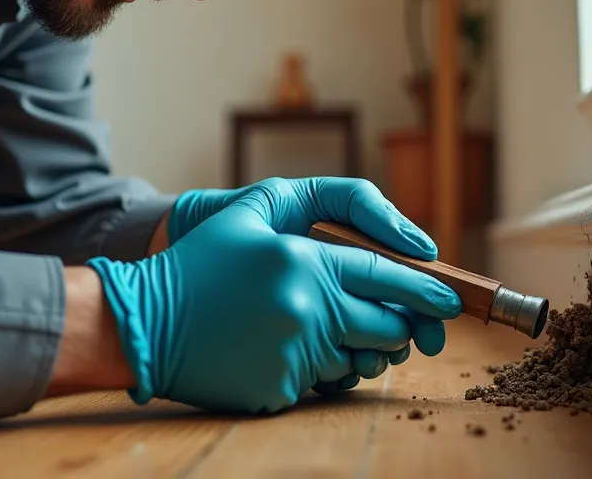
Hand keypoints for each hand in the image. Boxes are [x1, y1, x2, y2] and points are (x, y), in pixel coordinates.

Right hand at [87, 178, 461, 413]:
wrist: (143, 323)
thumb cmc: (198, 265)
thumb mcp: (250, 210)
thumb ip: (314, 205)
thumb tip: (378, 231)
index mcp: (305, 261)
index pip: (387, 277)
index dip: (426, 290)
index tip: (449, 299)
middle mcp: (308, 308)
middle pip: (386, 326)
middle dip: (398, 327)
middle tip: (395, 324)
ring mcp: (295, 352)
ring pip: (359, 359)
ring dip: (355, 350)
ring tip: (321, 332)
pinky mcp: (281, 388)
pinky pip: (323, 384)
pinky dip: (316, 370)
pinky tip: (284, 352)